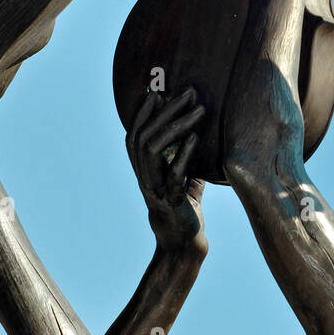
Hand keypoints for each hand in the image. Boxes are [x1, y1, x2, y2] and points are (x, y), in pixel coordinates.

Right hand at [126, 88, 205, 251]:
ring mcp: (156, 189)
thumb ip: (186, 157)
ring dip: (175, 125)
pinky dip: (184, 153)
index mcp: (144, 170)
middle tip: (188, 92)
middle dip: (165, 111)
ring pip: (153, 150)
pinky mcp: (171, 201)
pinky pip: (173, 174)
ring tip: (198, 109)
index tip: (158, 91)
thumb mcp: (185, 177)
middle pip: (144, 137)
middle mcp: (145, 177)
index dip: (143, 113)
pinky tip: (195, 137)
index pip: (135, 136)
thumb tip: (196, 132)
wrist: (183, 243)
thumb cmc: (184, 207)